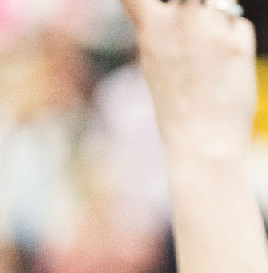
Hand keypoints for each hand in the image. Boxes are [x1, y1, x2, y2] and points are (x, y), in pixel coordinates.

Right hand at [121, 0, 255, 157]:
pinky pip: (238, 26)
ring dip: (217, 27)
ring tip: (207, 66)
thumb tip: (181, 9)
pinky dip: (234, 45)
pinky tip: (223, 73)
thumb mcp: (155, 67)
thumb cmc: (176, 110)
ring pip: (219, 7)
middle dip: (197, 11)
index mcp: (151, 28)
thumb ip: (162, 32)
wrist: (201, 141)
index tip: (153, 6)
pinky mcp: (239, 36)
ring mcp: (211, 25)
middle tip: (195, 45)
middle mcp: (180, 18)